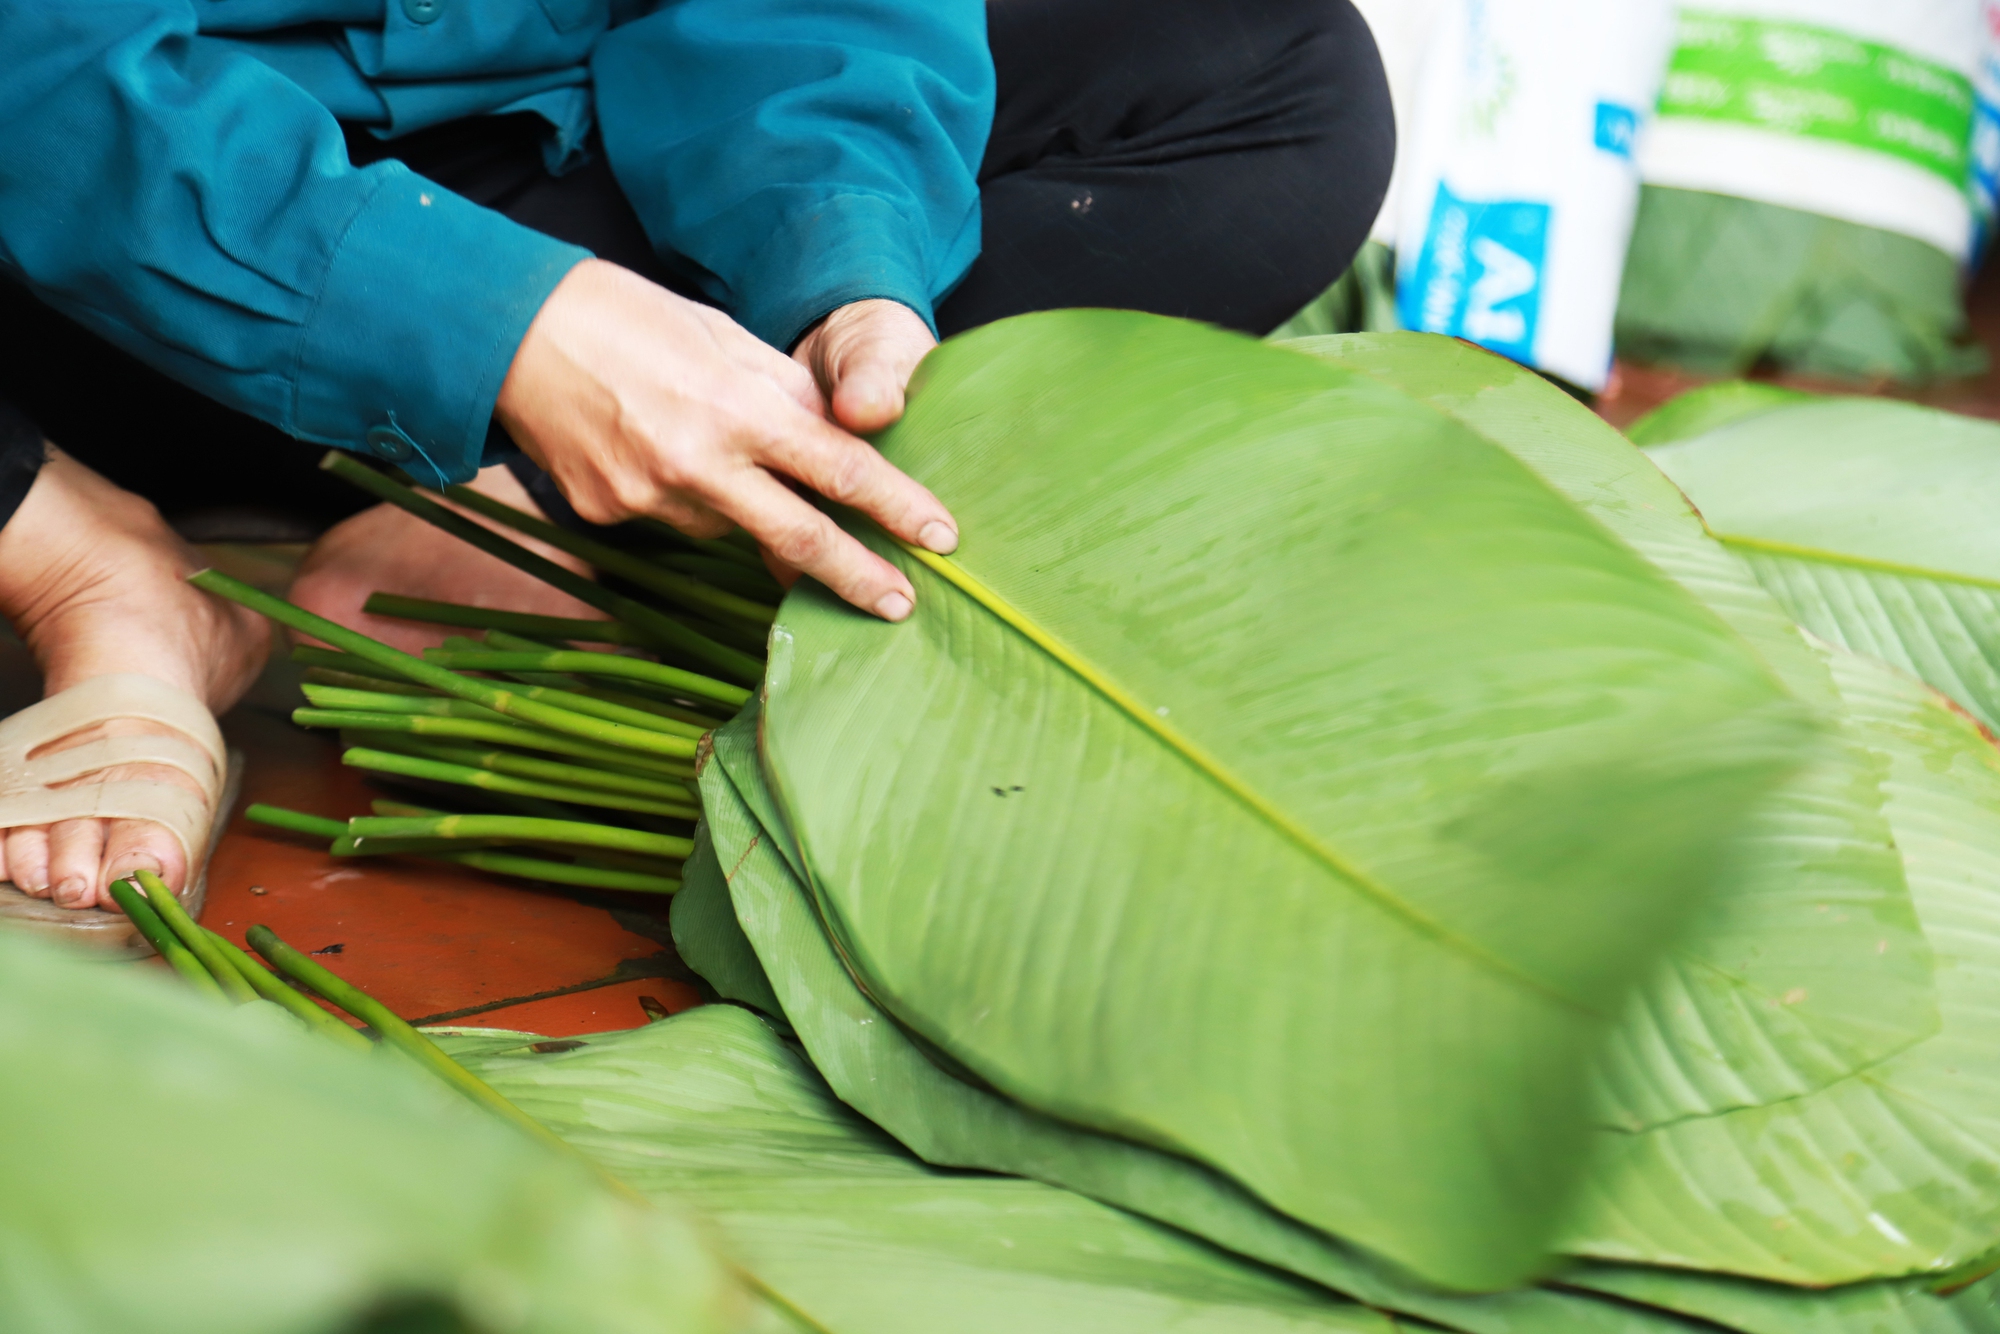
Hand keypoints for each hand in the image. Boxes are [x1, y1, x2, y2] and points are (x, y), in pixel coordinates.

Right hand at [494, 261, 956, 621]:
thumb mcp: (721, 336)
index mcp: (735, 409)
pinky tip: (654, 450)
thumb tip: (839, 434)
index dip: (896, 509)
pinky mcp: (608, 517)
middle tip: (902, 605)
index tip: (942, 540)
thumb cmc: (626, 317)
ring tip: (700, 441)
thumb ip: (783, 394)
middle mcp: (696, 465)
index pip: (838, 471)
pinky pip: (674, 520)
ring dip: (744, 504)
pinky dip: (687, 496)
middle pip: (798, 538)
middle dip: (856, 576)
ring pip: (728, 523)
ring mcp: (647, 499)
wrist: (507, 329)